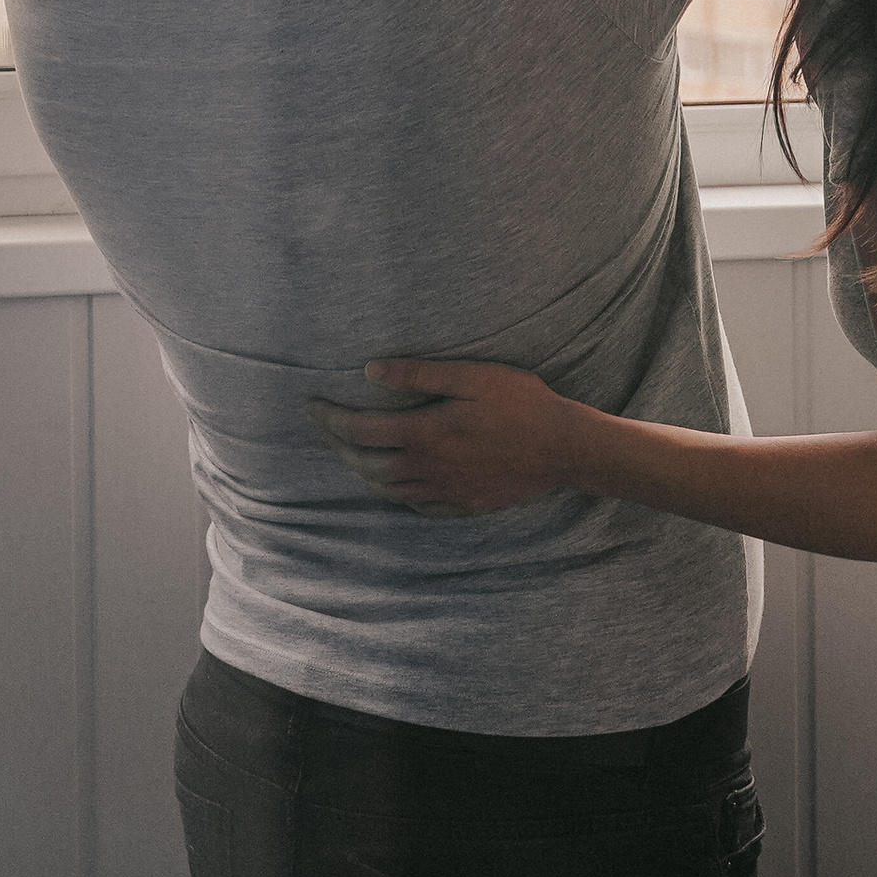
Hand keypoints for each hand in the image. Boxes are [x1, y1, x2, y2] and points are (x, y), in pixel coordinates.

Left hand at [308, 358, 577, 514]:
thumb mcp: (472, 375)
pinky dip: (395, 494)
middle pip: (364, 464)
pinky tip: (395, 482)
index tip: (312, 404)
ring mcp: (444, 491)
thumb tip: (370, 370)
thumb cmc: (521, 403)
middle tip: (325, 427)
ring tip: (351, 452)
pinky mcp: (462, 504)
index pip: (359, 430)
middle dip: (337, 445)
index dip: (329, 418)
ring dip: (361, 470)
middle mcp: (427, 468)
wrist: (564, 449)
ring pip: (386, 489)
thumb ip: (419, 374)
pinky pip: (415, 506)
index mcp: (425, 434)